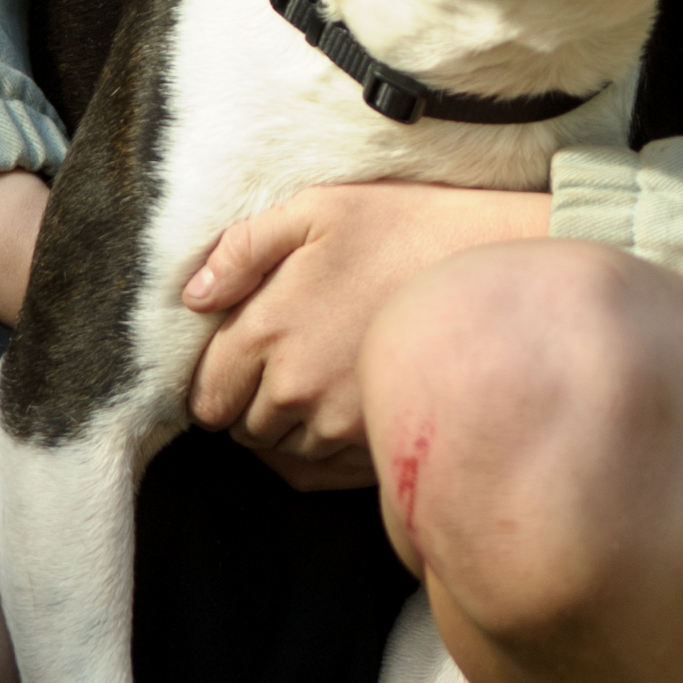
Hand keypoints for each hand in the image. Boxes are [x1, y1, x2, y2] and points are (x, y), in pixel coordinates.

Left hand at [185, 183, 551, 486]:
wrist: (489, 260)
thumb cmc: (402, 227)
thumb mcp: (314, 209)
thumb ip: (242, 249)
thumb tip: (193, 297)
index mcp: (269, 330)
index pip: (206, 392)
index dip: (211, 383)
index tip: (231, 367)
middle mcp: (296, 388)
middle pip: (242, 428)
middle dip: (247, 405)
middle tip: (277, 371)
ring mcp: (341, 422)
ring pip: (283, 452)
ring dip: (286, 430)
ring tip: (315, 387)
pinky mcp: (381, 441)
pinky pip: (326, 472)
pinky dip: (321, 454)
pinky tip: (336, 419)